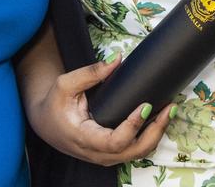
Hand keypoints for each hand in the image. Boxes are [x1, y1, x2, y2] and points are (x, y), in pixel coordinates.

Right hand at [25, 54, 173, 166]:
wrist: (44, 122)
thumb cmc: (54, 103)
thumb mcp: (66, 84)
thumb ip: (91, 72)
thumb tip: (117, 58)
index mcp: (84, 138)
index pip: (114, 141)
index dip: (133, 126)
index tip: (146, 105)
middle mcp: (97, 153)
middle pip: (133, 151)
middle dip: (156, 131)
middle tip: (169, 107)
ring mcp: (105, 157)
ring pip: (137, 153)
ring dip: (157, 134)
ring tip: (170, 110)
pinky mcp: (110, 154)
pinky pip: (134, 150)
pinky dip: (150, 136)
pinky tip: (160, 119)